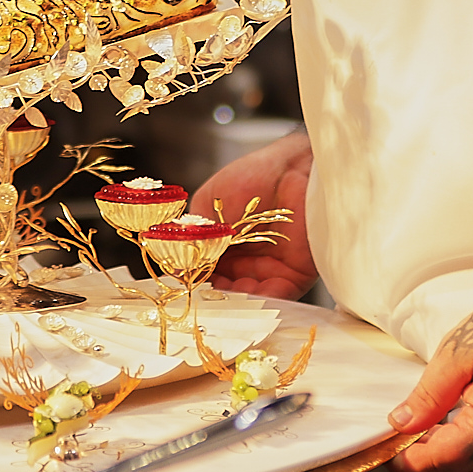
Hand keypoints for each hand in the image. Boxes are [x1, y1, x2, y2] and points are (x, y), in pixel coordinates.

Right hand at [194, 131, 317, 299]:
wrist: (292, 169)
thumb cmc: (250, 178)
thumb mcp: (209, 205)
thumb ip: (194, 237)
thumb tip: (178, 268)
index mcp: (221, 244)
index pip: (203, 272)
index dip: (193, 282)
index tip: (183, 289)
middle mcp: (244, 260)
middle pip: (224, 290)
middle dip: (213, 297)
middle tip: (202, 300)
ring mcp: (268, 269)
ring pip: (248, 297)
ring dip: (235, 302)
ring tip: (223, 301)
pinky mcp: (294, 274)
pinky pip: (276, 296)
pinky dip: (260, 302)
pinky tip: (247, 299)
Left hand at [386, 288, 472, 471]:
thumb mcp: (462, 351)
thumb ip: (429, 394)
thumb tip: (403, 423)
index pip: (438, 464)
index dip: (406, 463)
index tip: (386, 451)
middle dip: (423, 470)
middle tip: (400, 445)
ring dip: (448, 467)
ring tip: (427, 435)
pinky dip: (472, 461)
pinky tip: (457, 433)